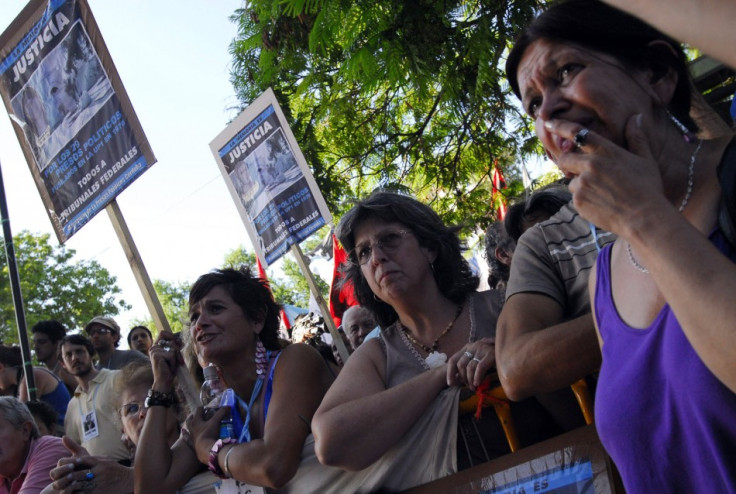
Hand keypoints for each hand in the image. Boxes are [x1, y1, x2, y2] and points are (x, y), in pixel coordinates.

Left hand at [49, 437, 132, 493]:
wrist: (128, 479)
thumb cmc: (112, 468)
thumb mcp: (101, 458)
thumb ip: (83, 453)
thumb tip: (63, 438)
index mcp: (98, 461)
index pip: (79, 461)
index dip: (68, 465)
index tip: (63, 468)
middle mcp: (99, 470)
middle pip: (76, 474)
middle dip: (65, 479)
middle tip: (57, 482)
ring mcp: (100, 481)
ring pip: (79, 485)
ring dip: (68, 488)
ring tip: (62, 490)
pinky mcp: (100, 491)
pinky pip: (84, 493)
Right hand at [150, 332, 182, 390]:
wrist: (164, 382)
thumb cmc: (169, 369)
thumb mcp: (174, 355)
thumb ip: (175, 346)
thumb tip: (179, 340)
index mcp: (156, 346)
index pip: (163, 332)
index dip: (171, 336)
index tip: (177, 343)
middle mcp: (153, 347)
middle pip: (171, 340)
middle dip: (178, 350)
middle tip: (177, 360)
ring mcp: (154, 351)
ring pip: (173, 348)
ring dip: (176, 358)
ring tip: (170, 365)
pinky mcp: (156, 355)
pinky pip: (172, 354)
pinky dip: (174, 362)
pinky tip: (169, 367)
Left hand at [187, 406, 230, 463]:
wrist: (205, 449)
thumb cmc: (209, 433)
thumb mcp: (216, 422)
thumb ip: (221, 413)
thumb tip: (228, 406)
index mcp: (196, 421)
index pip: (198, 410)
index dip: (203, 408)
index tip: (208, 408)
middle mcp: (191, 427)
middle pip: (191, 418)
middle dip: (194, 416)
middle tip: (199, 415)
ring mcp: (190, 436)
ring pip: (187, 427)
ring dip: (189, 424)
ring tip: (191, 422)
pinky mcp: (191, 444)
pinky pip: (186, 438)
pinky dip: (185, 435)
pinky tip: (183, 432)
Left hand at [447, 337, 495, 390]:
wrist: (510, 350)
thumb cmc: (492, 358)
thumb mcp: (477, 360)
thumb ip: (468, 367)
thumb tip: (457, 379)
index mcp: (467, 347)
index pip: (453, 360)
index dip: (450, 373)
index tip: (450, 384)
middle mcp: (473, 346)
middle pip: (460, 364)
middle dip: (462, 378)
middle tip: (468, 386)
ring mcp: (482, 349)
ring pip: (470, 367)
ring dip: (470, 380)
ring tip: (473, 387)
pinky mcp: (491, 354)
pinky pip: (479, 367)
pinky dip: (477, 377)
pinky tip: (477, 383)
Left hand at [544, 115, 670, 236]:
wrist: (643, 218)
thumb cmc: (647, 187)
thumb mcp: (646, 159)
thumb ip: (637, 137)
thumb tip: (636, 117)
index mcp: (605, 151)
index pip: (576, 132)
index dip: (559, 126)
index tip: (548, 123)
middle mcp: (590, 165)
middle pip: (564, 158)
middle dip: (567, 162)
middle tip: (581, 170)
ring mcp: (582, 184)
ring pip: (572, 182)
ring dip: (581, 186)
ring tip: (603, 193)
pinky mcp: (578, 201)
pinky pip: (576, 198)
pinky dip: (585, 200)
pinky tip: (602, 204)